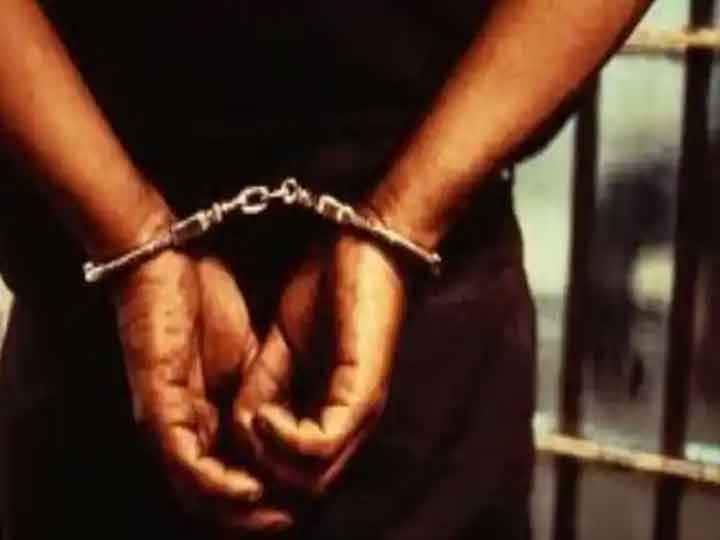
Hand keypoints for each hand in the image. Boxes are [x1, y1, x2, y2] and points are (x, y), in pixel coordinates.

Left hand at [113, 250, 292, 531]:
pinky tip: (248, 490)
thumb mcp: (251, 350)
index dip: (264, 492)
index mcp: (204, 411)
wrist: (168, 258)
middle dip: (253, 516)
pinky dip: (215, 484)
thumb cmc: (207, 300)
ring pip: (194, 490)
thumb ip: (264, 386)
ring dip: (236, 512)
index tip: (300, 498)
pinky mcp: (156, 403)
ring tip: (277, 517)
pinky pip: (182, 460)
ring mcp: (165, 418)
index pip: (229, 468)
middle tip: (290, 521)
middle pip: (210, 494)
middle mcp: (181, 425)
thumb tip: (288, 420)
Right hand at [233, 234, 406, 494]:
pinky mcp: (364, 390)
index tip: (221, 455)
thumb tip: (239, 426)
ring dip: (266, 464)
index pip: (294, 474)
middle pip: (303, 491)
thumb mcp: (280, 346)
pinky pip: (321, 444)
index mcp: (330, 412)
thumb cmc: (327, 290)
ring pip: (312, 481)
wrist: (363, 245)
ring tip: (247, 426)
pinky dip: (284, 439)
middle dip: (256, 485)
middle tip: (226, 459)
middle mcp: (350, 423)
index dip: (253, 476)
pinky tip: (263, 413)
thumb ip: (263, 387)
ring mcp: (361, 409)